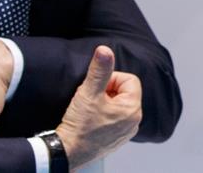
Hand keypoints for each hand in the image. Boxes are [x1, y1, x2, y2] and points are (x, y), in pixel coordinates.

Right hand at [56, 45, 141, 169]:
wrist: (68, 151)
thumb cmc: (80, 126)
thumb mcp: (89, 92)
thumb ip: (99, 70)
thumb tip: (105, 50)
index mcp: (132, 109)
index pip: (128, 79)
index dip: (111, 79)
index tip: (97, 87)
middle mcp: (134, 121)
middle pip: (124, 92)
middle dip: (108, 90)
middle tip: (92, 98)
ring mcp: (126, 131)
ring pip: (118, 105)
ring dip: (105, 102)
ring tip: (90, 109)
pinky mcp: (117, 138)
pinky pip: (115, 118)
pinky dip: (104, 115)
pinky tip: (91, 120)